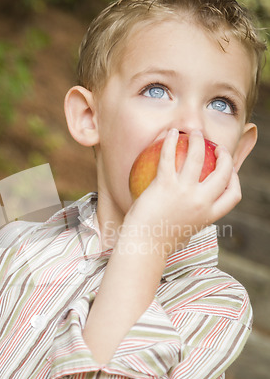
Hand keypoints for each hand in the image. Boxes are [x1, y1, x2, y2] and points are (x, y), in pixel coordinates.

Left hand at [125, 128, 240, 255]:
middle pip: (223, 174)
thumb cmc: (160, 241)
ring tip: (194, 133)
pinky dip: (171, 142)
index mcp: (209, 216)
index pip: (233, 196)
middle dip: (225, 156)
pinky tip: (170, 134)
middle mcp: (201, 203)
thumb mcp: (185, 231)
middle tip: (217, 148)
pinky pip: (169, 157)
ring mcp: (184, 193)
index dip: (235, 180)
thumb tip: (192, 209)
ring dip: (198, 141)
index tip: (229, 171)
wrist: (143, 246)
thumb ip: (193, 218)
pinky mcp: (165, 185)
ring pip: (198, 157)